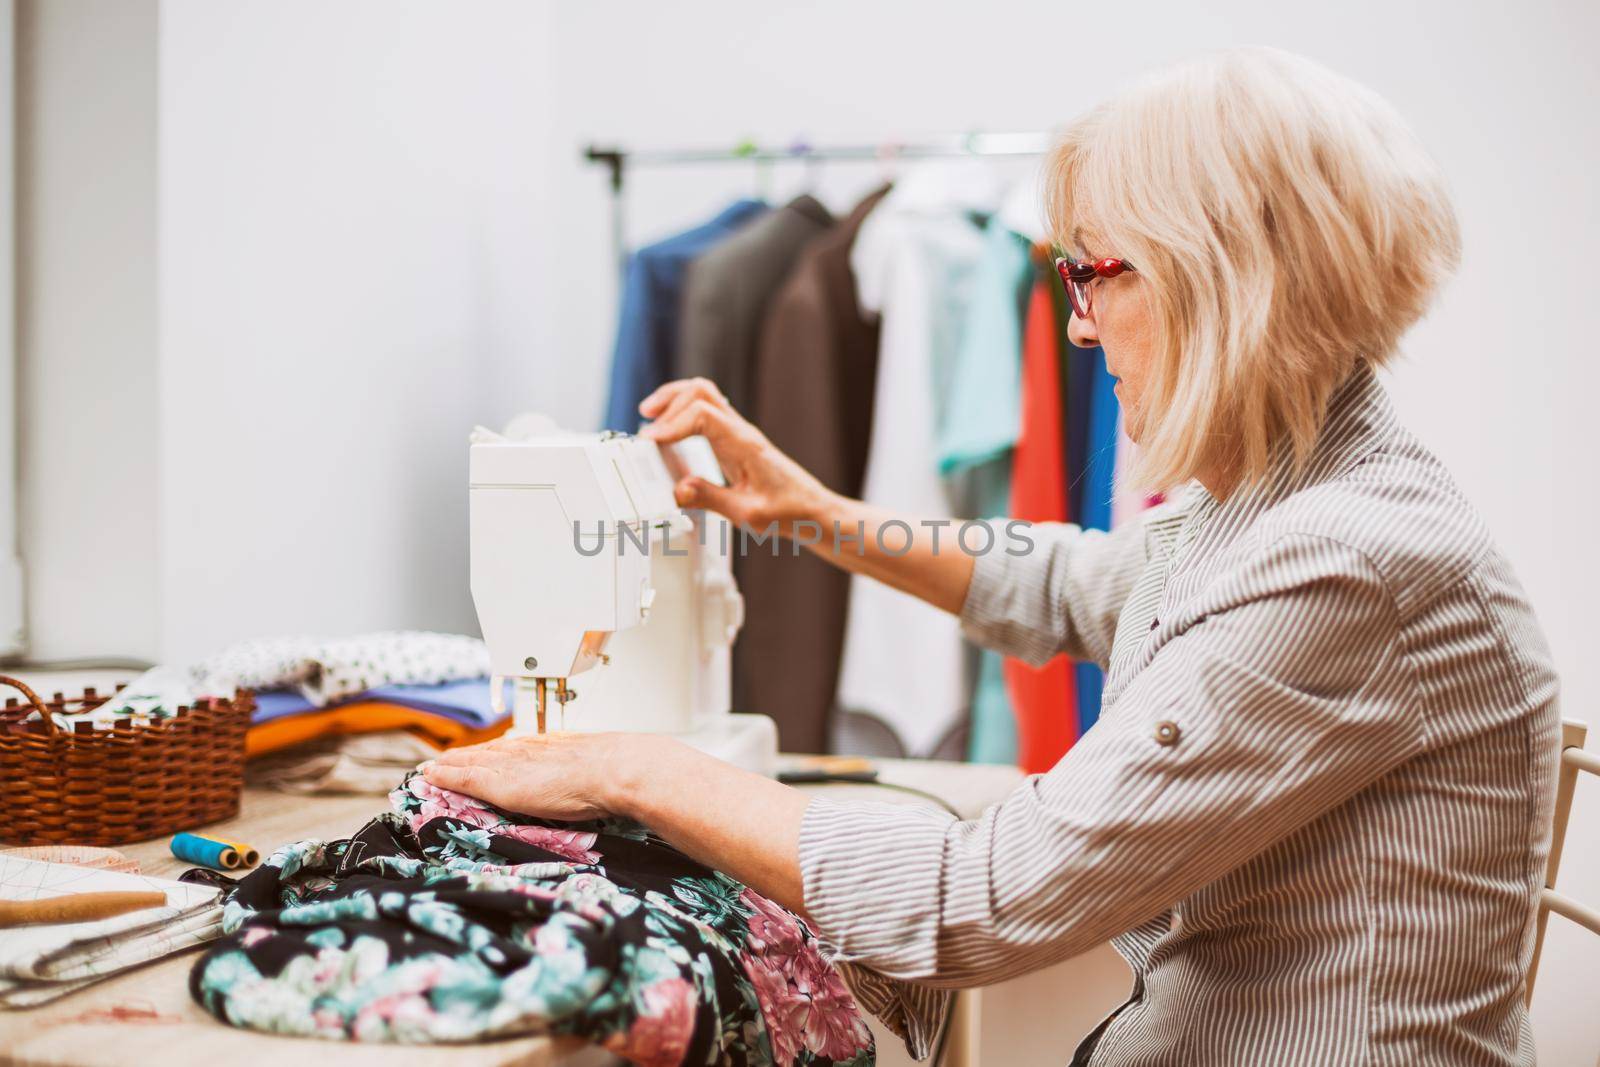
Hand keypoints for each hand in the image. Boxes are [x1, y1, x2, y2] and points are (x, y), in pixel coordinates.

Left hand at [421, 732, 677, 820]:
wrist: (614, 770)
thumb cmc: (615, 773)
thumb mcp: (596, 767)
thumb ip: (588, 770)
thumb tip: (599, 778)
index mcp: (549, 747)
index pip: (512, 749)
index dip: (492, 754)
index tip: (480, 756)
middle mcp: (526, 751)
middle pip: (487, 752)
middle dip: (464, 757)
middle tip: (443, 761)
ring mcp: (512, 766)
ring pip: (470, 762)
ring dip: (449, 765)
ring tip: (432, 768)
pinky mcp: (500, 782)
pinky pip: (464, 777)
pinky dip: (445, 776)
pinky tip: (429, 775)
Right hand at [638, 378, 835, 536]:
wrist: (813, 509)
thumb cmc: (789, 511)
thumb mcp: (748, 514)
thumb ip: (711, 499)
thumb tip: (678, 489)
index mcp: (745, 445)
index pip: (703, 415)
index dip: (673, 424)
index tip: (651, 442)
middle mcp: (741, 432)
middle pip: (701, 391)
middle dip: (669, 400)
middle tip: (645, 420)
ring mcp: (738, 433)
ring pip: (704, 395)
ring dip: (674, 400)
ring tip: (650, 416)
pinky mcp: (735, 440)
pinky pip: (707, 412)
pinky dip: (683, 413)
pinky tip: (671, 430)